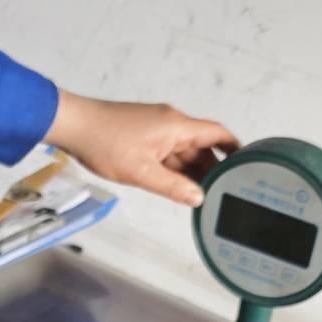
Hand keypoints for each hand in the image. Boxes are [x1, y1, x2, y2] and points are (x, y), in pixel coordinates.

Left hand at [46, 91, 237, 205]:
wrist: (73, 126)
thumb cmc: (104, 143)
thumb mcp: (142, 172)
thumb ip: (173, 187)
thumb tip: (199, 198)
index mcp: (177, 126)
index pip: (217, 134)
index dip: (235, 149)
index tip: (248, 165)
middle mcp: (171, 123)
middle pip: (201, 146)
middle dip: (211, 168)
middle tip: (223, 193)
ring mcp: (156, 129)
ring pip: (183, 152)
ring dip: (190, 172)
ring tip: (200, 196)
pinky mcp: (143, 135)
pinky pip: (167, 153)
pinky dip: (173, 169)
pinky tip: (175, 187)